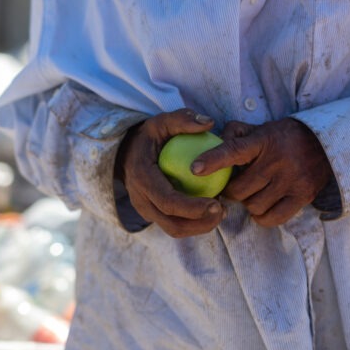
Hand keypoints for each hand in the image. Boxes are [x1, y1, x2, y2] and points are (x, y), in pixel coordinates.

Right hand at [116, 108, 224, 237]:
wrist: (125, 153)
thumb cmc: (148, 136)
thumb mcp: (161, 121)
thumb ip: (183, 119)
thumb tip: (209, 123)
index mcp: (142, 179)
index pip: (168, 202)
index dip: (193, 208)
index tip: (218, 203)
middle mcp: (141, 200)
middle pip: (172, 224)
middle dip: (201, 224)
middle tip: (223, 211)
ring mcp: (145, 211)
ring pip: (174, 230)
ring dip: (200, 227)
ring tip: (220, 212)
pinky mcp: (152, 215)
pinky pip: (174, 225)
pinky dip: (194, 222)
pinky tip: (211, 210)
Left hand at [191, 118, 331, 226]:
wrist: (325, 145)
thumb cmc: (281, 138)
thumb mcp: (259, 129)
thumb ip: (234, 135)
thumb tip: (212, 147)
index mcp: (263, 140)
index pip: (234, 150)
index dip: (213, 160)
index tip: (195, 169)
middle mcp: (278, 161)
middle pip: (239, 190)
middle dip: (232, 191)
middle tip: (235, 186)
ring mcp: (292, 180)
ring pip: (253, 206)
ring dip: (248, 203)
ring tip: (254, 193)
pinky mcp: (303, 196)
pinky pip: (272, 218)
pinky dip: (262, 216)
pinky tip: (262, 207)